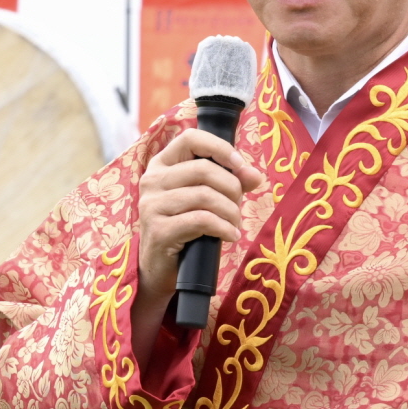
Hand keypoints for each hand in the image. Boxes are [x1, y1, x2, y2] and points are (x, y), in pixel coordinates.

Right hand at [130, 128, 263, 361]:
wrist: (161, 270)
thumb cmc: (185, 229)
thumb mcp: (206, 200)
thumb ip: (230, 183)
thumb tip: (256, 176)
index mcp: (162, 165)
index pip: (191, 138)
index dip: (220, 148)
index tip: (241, 166)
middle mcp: (152, 180)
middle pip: (204, 169)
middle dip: (232, 188)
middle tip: (238, 207)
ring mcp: (151, 205)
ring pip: (205, 195)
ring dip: (230, 211)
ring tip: (235, 224)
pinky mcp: (158, 230)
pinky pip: (201, 220)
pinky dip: (223, 228)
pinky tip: (230, 236)